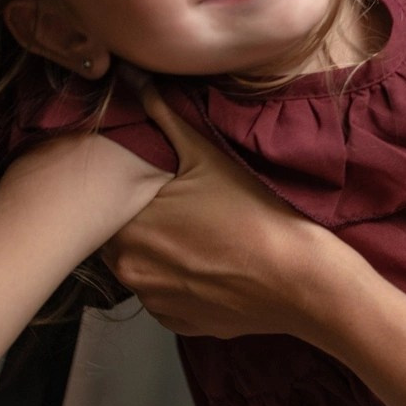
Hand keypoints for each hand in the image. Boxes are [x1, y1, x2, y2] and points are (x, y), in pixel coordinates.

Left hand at [102, 86, 353, 339]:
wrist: (301, 280)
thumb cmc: (256, 214)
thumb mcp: (209, 156)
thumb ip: (165, 118)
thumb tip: (137, 82)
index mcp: (129, 227)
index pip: (104, 208)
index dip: (126, 194)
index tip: (151, 186)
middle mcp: (131, 270)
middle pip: (121, 240)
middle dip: (142, 224)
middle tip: (180, 208)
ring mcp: (156, 303)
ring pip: (143, 270)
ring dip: (160, 255)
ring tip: (201, 236)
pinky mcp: (180, 324)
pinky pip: (167, 299)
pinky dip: (181, 283)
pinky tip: (212, 265)